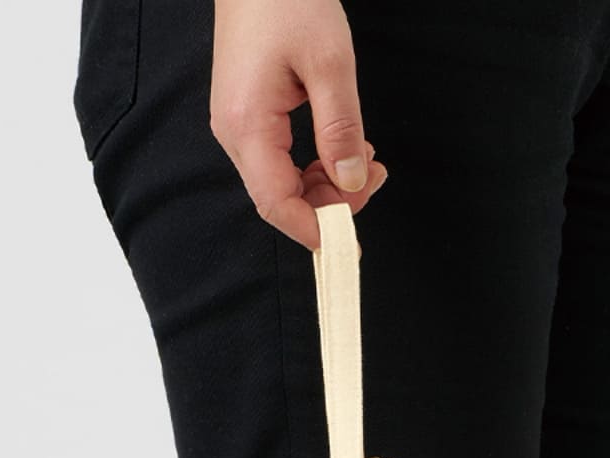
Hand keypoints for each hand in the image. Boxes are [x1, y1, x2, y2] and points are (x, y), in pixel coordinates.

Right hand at [210, 0, 388, 250]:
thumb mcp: (329, 61)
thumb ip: (341, 128)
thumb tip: (352, 182)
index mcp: (247, 124)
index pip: (277, 203)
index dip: (314, 229)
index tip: (349, 242)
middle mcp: (234, 133)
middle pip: (280, 199)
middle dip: (329, 204)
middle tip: (375, 180)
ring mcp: (238, 126)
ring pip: (282, 183)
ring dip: (326, 185)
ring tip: (367, 160)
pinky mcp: (248, 116)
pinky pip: (280, 161)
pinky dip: (315, 166)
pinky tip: (343, 149)